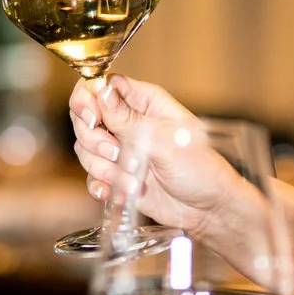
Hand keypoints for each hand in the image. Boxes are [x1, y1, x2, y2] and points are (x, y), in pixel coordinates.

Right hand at [67, 76, 257, 241]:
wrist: (208, 209)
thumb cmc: (200, 169)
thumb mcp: (166, 141)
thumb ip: (129, 119)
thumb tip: (102, 91)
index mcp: (144, 102)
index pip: (102, 85)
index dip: (88, 98)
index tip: (92, 118)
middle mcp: (128, 122)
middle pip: (85, 115)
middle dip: (93, 138)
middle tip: (116, 152)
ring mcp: (121, 149)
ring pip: (85, 147)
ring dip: (103, 167)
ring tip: (132, 180)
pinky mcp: (116, 175)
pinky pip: (92, 175)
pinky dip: (99, 185)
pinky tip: (115, 193)